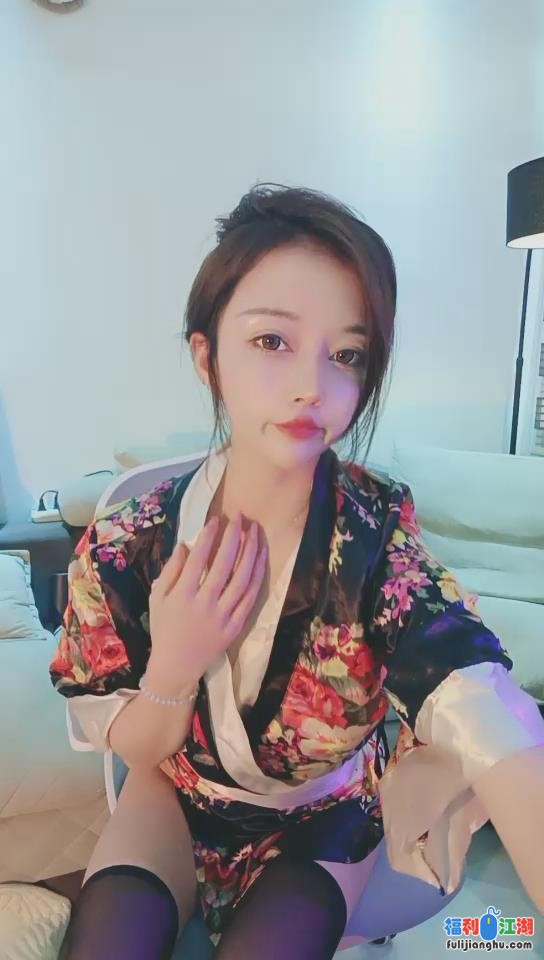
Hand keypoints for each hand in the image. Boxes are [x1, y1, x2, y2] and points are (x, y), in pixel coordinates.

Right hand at [147, 513, 266, 687]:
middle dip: (234, 537)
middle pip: (224, 564)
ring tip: (255, 532)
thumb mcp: (157, 597)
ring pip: (242, 579)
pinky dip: (257, 575)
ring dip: (251, 552)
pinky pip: (250, 597)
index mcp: (182, 594)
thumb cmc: (164, 628)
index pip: (199, 558)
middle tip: (240, 518)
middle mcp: (204, 603)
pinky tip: (260, 558)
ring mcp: (222, 616)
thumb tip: (186, 544)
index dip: (209, 536)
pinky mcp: (236, 626)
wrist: (176, 666)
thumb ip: (170, 570)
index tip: (216, 519)